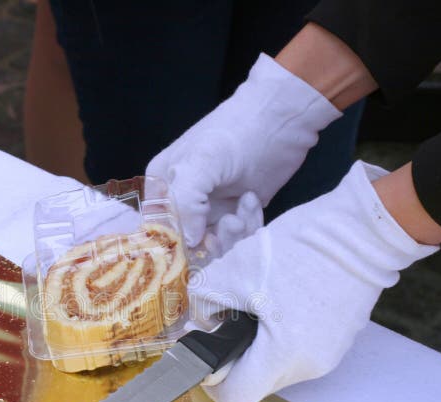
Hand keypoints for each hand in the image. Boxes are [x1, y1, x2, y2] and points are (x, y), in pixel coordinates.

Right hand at [147, 53, 340, 246]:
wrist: (282, 118)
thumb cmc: (237, 133)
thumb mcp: (201, 163)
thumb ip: (184, 203)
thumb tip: (188, 241)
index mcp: (162, 186)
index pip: (157, 230)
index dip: (176, 244)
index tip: (200, 242)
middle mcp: (183, 201)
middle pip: (186, 244)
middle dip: (211, 240)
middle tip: (231, 222)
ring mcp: (210, 208)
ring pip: (214, 244)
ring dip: (233, 232)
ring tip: (246, 202)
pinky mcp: (236, 212)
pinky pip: (237, 237)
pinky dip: (248, 224)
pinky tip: (253, 199)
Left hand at [188, 162, 438, 401]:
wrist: (361, 229)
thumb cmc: (298, 248)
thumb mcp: (232, 270)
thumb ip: (205, 305)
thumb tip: (205, 325)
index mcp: (283, 355)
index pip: (235, 399)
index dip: (212, 379)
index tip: (208, 348)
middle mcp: (309, 366)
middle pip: (255, 381)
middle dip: (235, 352)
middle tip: (229, 315)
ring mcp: (329, 356)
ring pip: (275, 365)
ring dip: (258, 340)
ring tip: (257, 301)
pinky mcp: (339, 340)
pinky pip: (297, 349)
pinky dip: (281, 331)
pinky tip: (281, 298)